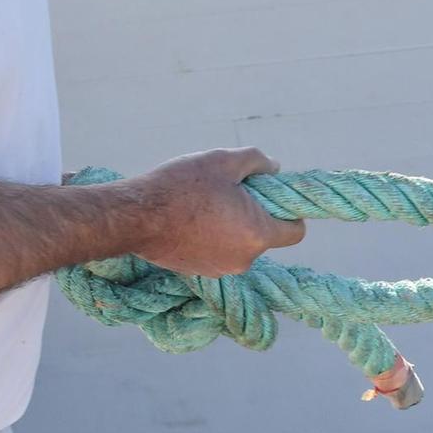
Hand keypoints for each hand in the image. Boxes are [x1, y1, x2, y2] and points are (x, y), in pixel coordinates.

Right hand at [130, 147, 305, 277]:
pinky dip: (212, 237)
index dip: (289, 211)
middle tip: (228, 190)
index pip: (296, 232)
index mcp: (257, 234)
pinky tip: (190, 218)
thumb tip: (275, 168)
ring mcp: (220, 269)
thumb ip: (257, 161)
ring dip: (231, 225)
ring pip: (239, 243)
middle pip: (264, 235)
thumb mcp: (223, 160)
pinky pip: (218, 252)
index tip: (270, 195)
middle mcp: (244, 260)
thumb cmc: (182, 186)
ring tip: (204, 202)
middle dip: (254, 213)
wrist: (136, 216)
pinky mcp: (199, 272)